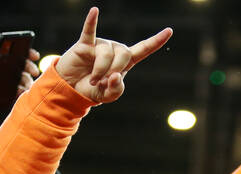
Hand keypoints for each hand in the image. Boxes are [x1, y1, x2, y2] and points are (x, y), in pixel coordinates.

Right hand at [55, 7, 171, 104]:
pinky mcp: (85, 44)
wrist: (71, 88)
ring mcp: (100, 45)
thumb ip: (116, 89)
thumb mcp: (108, 96)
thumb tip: (116, 75)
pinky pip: (89, 30)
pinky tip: (95, 11)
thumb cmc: (92, 89)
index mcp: (125, 61)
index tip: (169, 31)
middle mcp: (115, 50)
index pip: (143, 49)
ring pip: (106, 54)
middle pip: (124, 54)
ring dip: (100, 71)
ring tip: (93, 81)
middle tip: (103, 83)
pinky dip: (92, 21)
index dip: (156, 41)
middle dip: (115, 70)